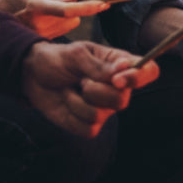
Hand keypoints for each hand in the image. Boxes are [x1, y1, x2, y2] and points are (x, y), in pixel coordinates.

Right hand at [0, 0, 108, 38]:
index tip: (104, 4)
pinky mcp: (37, 43)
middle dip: (77, 11)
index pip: (66, 9)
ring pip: (66, 24)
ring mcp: (37, 36)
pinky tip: (49, 19)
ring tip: (53, 11)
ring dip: (68, 17)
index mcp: (34, 7)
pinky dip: (59, 24)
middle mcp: (37, 24)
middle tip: (79, 3)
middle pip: (71, 18)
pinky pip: (57, 31)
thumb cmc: (1, 2)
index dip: (87, 8)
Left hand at [21, 41, 159, 137]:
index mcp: (121, 65)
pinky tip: (67, 103)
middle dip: (95, 91)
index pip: (149, 71)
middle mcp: (119, 88)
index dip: (139, 77)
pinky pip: (89, 128)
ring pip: (101, 114)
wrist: (33, 76)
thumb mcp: (76, 54)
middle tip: (80, 80)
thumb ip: (98, 66)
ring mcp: (105, 108)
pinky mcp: (91, 125)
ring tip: (70, 89)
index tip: (117, 79)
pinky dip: (71, 115)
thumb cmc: (58, 59)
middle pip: (122, 100)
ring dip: (77, 102)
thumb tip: (123, 69)